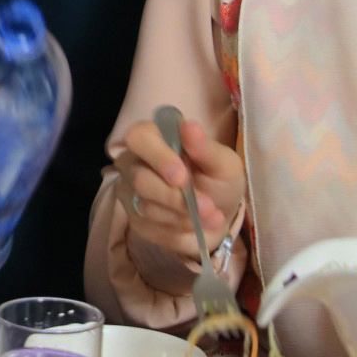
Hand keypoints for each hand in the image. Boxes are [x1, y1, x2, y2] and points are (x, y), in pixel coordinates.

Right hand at [112, 116, 243, 262]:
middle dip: (175, 198)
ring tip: (210, 216)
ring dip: (184, 216)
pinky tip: (195, 225)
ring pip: (147, 207)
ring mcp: (131, 192)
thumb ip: (207, 148)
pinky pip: (151, 228)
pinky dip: (179, 229)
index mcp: (155, 138)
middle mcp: (136, 162)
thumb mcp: (224, 165)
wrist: (217, 216)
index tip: (181, 176)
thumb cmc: (218, 182)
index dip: (157, 157)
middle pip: (140, 179)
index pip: (138, 138)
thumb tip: (189, 126)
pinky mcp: (134, 219)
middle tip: (207, 207)